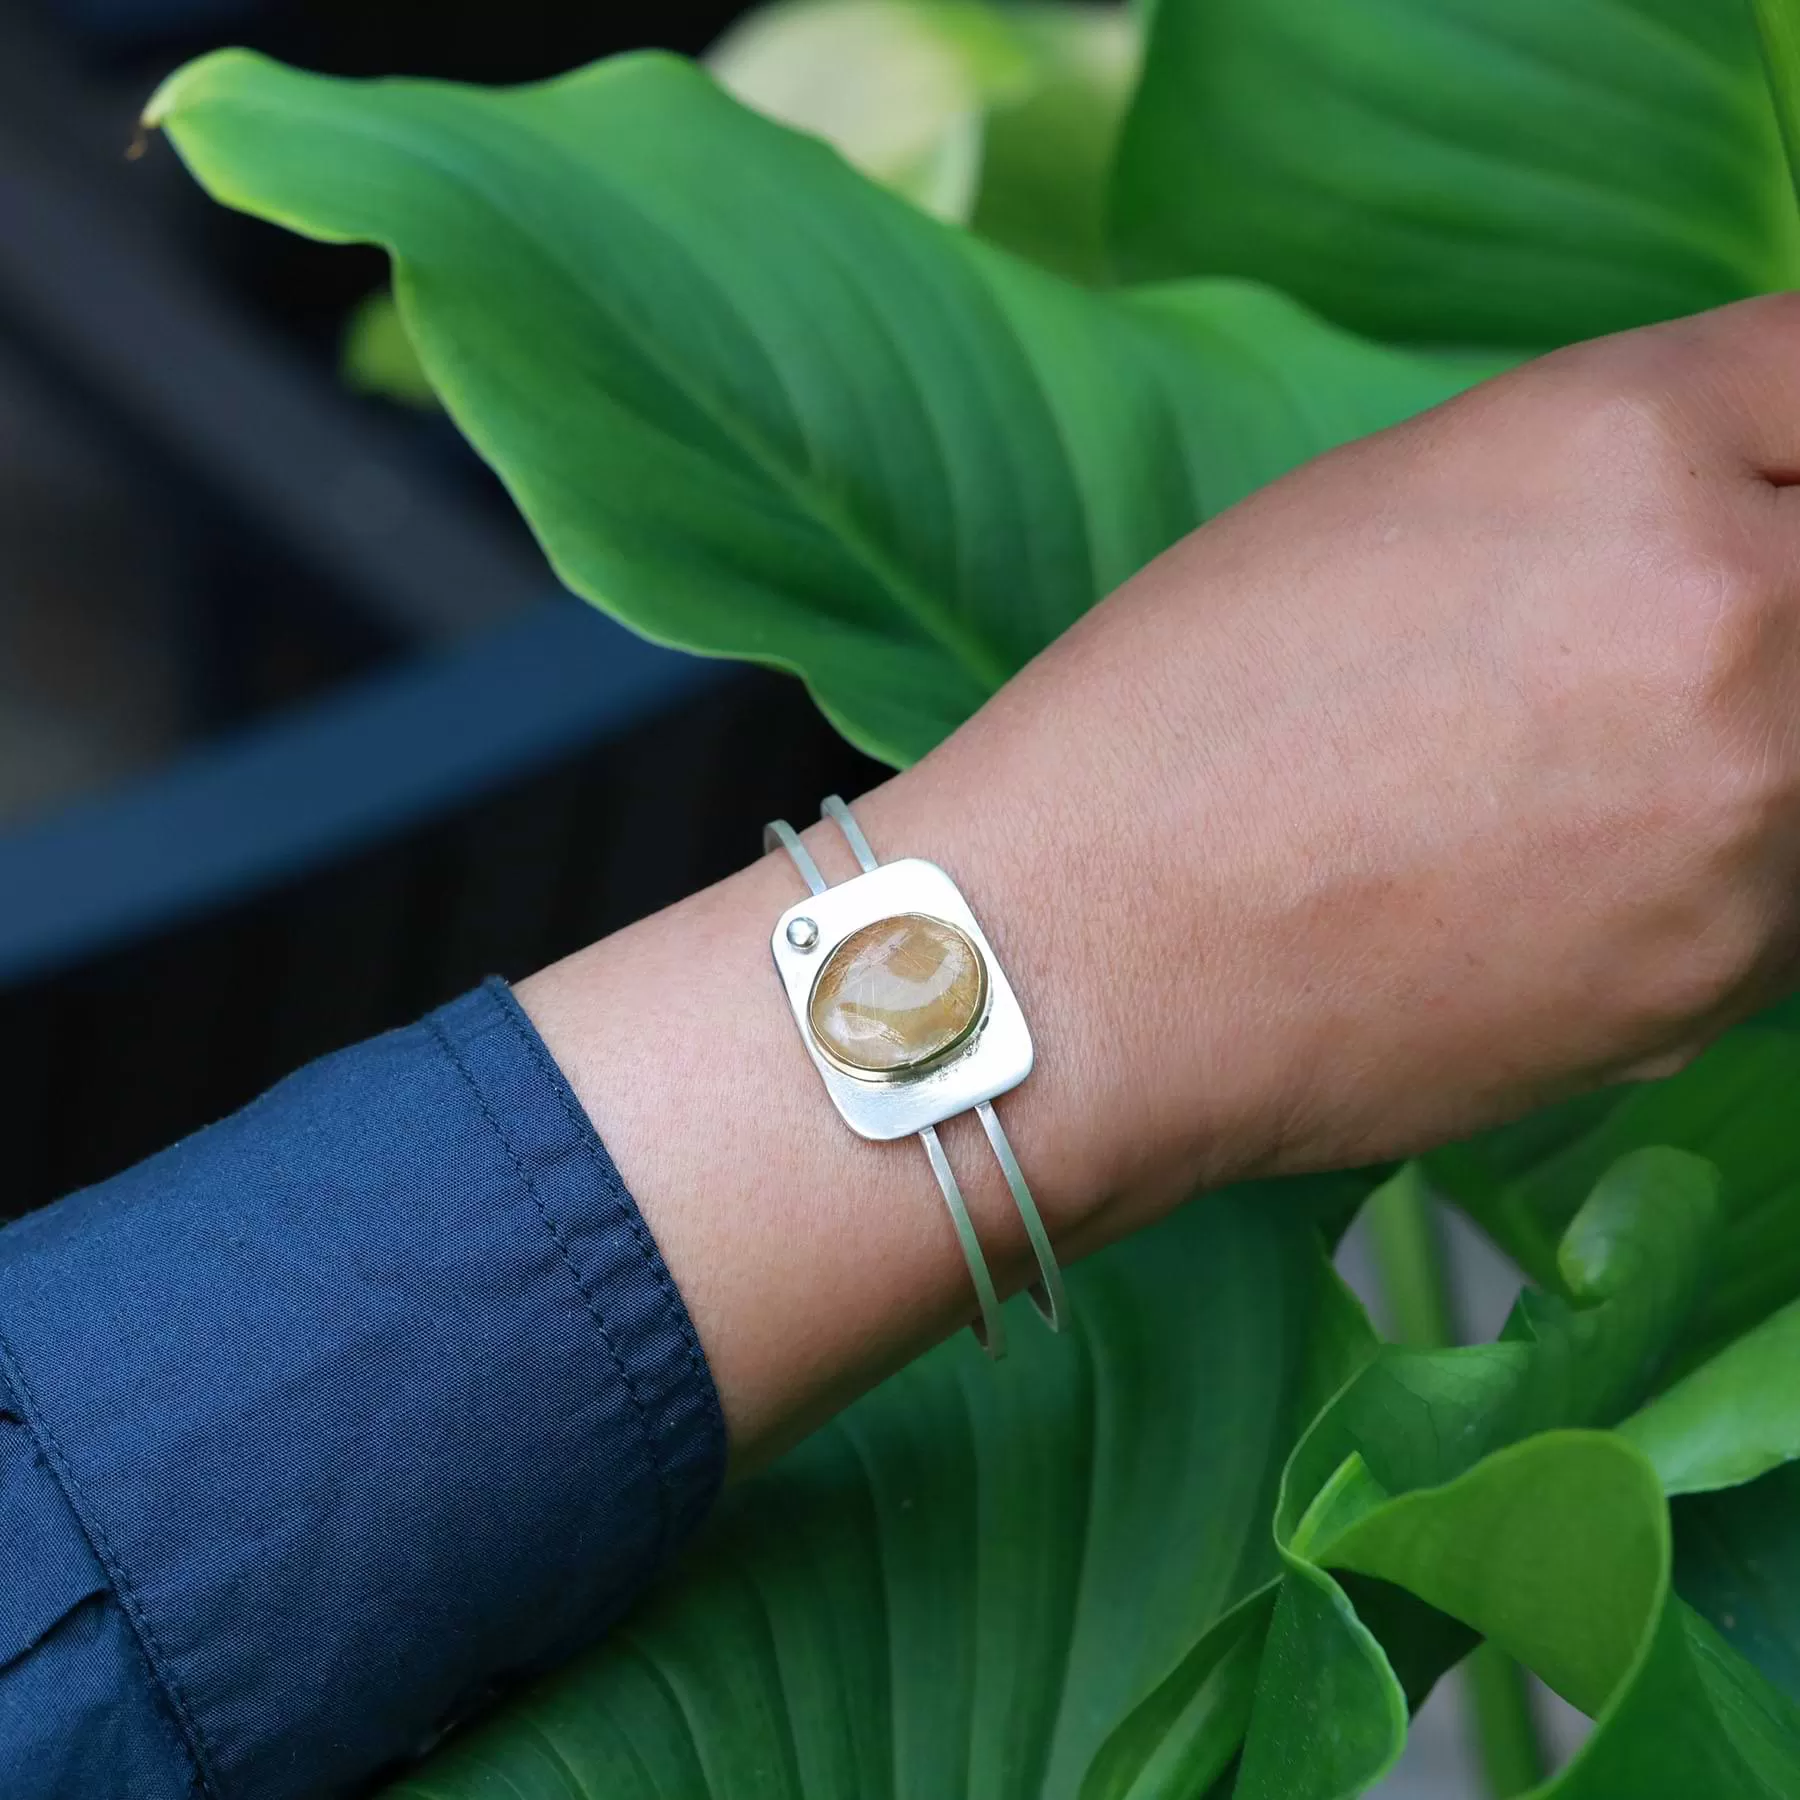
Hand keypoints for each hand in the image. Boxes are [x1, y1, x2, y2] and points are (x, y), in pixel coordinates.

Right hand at [900, 292, 1799, 1223]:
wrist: (1077, 967)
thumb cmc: (1169, 719)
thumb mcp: (1376, 506)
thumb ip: (1604, 472)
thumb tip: (1741, 502)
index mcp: (1621, 443)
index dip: (1788, 450)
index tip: (1755, 490)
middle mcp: (1729, 614)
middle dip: (1768, 602)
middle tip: (1637, 662)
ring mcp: (1746, 820)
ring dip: (1757, 745)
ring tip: (1578, 787)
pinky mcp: (1717, 988)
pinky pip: (1785, 898)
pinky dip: (1710, 878)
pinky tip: (1553, 889)